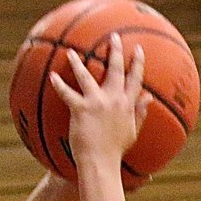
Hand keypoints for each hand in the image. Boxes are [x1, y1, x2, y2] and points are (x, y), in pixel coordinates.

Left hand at [48, 32, 148, 168]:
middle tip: (114, 36)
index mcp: (127, 106)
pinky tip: (52, 76)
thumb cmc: (115, 151)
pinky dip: (59, 85)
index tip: (138, 49)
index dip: (137, 63)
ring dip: (78, 62)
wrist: (101, 163)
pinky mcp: (81, 109)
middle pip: (115, 70)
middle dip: (115, 51)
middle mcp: (113, 101)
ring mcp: (97, 103)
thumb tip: (149, 98)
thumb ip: (139, 113)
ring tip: (71, 52)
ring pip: (86, 76)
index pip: (135, 80)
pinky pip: (67, 94)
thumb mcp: (131, 132)